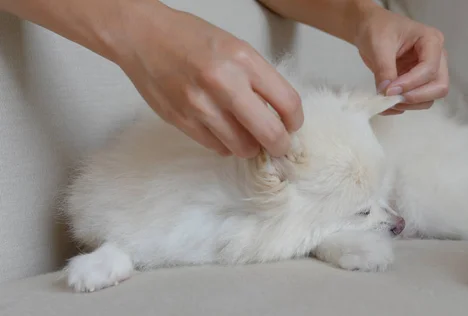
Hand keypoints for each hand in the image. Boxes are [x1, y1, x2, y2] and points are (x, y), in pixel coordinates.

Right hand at [115, 2, 301, 157]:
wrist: (143, 37)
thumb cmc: (191, 39)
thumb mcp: (236, 48)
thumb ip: (259, 80)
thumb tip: (280, 115)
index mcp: (243, 60)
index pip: (287, 102)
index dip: (295, 121)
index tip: (292, 125)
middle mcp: (223, 83)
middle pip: (269, 134)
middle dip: (280, 145)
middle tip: (278, 144)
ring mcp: (200, 105)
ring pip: (243, 148)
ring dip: (251, 146)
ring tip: (247, 135)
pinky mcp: (182, 121)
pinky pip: (217, 147)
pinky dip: (226, 144)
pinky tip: (223, 130)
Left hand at [354, 5, 448, 114]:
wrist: (369, 30)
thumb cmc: (377, 29)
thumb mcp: (379, 45)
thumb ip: (384, 69)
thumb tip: (386, 93)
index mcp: (431, 41)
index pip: (430, 68)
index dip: (410, 83)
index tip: (388, 90)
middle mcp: (436, 57)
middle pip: (439, 86)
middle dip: (416, 97)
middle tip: (392, 99)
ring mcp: (428, 72)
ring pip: (430, 98)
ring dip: (409, 105)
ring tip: (386, 101)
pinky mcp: (417, 83)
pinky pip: (417, 102)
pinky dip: (403, 107)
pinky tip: (386, 104)